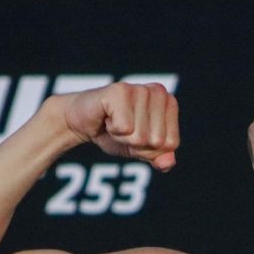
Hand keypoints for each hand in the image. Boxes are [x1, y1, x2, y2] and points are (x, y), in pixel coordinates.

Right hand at [61, 82, 179, 170]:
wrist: (82, 122)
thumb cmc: (116, 133)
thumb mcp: (141, 150)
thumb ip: (158, 156)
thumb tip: (167, 164)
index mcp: (170, 102)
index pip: (171, 144)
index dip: (150, 149)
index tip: (136, 135)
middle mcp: (158, 92)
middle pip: (157, 141)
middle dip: (136, 144)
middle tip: (123, 129)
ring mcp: (140, 89)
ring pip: (140, 137)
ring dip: (123, 137)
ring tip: (115, 122)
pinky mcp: (120, 91)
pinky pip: (125, 129)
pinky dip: (113, 131)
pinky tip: (107, 117)